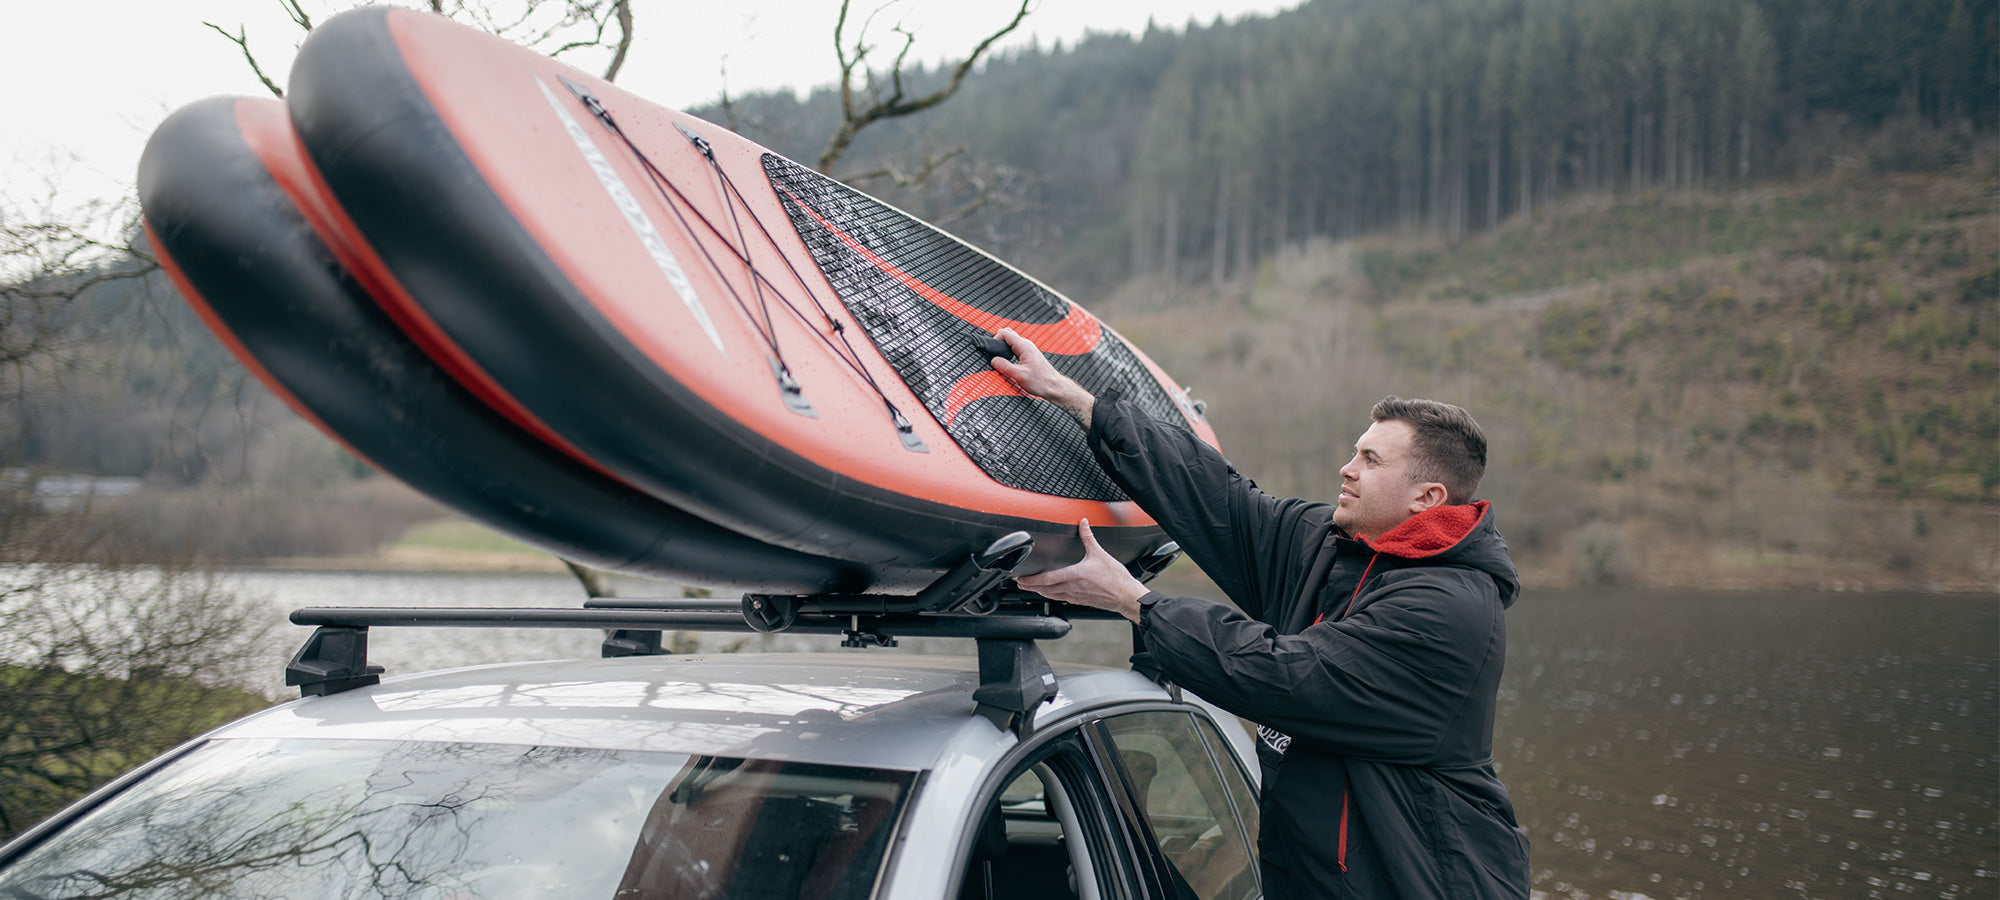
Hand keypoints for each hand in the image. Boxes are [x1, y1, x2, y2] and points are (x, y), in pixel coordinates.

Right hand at [989, 328, 1093, 426]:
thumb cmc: (1041, 382)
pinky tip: (1009, 363)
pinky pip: (1015, 348)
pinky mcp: (1028, 355)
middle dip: (998, 343)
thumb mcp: (1020, 376)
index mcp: (1024, 347)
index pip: (1005, 333)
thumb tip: (993, 360)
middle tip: (995, 356)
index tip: (992, 352)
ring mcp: (1028, 349)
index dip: (995, 340)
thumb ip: (1005, 367)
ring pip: (1011, 342)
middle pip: (1008, 335)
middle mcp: (1027, 345)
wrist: (1054, 386)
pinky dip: (1008, 353)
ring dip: (1003, 349)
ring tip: (1001, 361)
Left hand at [1015, 520, 1148, 621]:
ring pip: (1051, 596)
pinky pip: (1061, 599)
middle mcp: (1072, 588)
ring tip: (1031, 588)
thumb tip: (1083, 523)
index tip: (1021, 578)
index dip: (1031, 579)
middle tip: (1020, 584)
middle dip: (1030, 586)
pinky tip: (1051, 593)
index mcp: (1074, 576)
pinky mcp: (1080, 601)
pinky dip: (1052, 596)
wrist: (1126, 596)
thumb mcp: (1100, 554)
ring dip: (1039, 592)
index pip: (1046, 579)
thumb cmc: (1115, 579)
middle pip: (1044, 589)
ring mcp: (1075, 597)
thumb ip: (1088, 538)